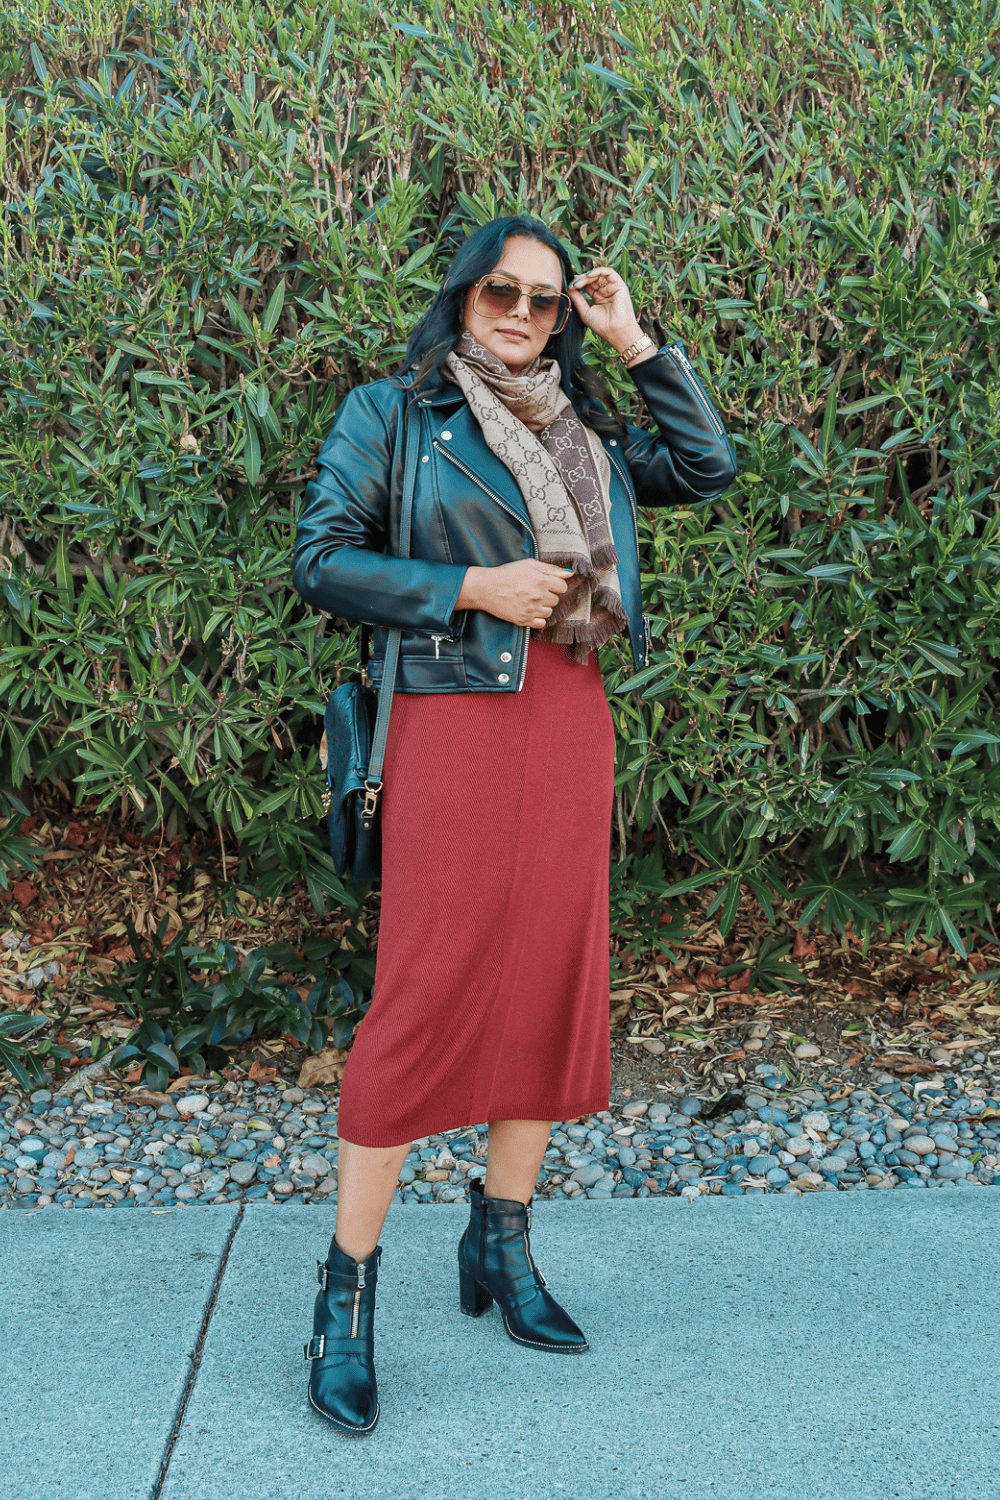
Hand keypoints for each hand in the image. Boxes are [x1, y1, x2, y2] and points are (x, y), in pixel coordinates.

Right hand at [456, 560, 571, 627]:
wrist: (486, 588)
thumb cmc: (507, 573)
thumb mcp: (529, 564)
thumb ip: (551, 568)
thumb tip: (570, 573)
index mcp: (541, 581)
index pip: (562, 587)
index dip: (555, 584)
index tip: (546, 583)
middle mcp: (538, 597)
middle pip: (556, 600)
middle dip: (548, 595)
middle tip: (534, 590)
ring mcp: (531, 610)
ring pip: (549, 612)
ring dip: (543, 607)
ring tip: (531, 600)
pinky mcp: (524, 621)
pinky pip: (541, 623)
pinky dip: (538, 618)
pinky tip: (529, 610)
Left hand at [567, 266, 642, 354]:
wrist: (615, 331)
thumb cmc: (602, 325)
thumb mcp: (585, 311)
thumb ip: (577, 299)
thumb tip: (569, 287)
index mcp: (599, 298)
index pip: (588, 285)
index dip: (579, 283)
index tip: (570, 286)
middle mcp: (606, 292)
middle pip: (593, 279)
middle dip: (582, 279)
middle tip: (574, 284)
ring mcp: (613, 288)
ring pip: (599, 274)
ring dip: (588, 275)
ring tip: (580, 281)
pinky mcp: (619, 285)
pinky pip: (609, 272)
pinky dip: (598, 271)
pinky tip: (589, 275)